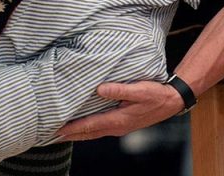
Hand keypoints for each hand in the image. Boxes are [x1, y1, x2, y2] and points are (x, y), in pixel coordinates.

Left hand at [56, 81, 182, 140]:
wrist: (171, 101)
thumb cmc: (156, 94)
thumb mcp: (139, 89)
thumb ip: (120, 89)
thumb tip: (100, 89)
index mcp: (118, 120)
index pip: (90, 125)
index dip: (73, 128)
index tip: (57, 129)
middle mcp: (117, 126)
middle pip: (88, 133)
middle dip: (71, 134)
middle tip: (51, 134)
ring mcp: (120, 127)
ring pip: (93, 132)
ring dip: (78, 133)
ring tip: (62, 132)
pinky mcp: (122, 123)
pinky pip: (100, 128)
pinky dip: (88, 129)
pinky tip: (82, 126)